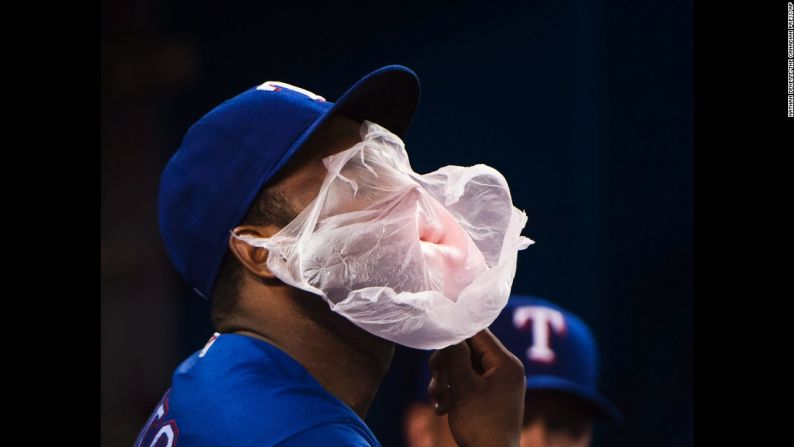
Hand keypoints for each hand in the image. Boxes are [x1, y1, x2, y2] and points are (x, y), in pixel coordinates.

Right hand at [428, 329, 525, 446]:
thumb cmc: (480, 424)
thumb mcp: (463, 387)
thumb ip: (456, 356)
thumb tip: (449, 331)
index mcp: (505, 363)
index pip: (478, 333)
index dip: (454, 334)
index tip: (434, 339)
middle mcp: (505, 369)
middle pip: (468, 350)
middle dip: (446, 364)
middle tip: (435, 381)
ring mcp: (498, 383)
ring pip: (464, 367)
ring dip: (446, 380)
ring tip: (436, 398)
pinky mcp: (490, 395)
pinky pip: (467, 382)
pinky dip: (453, 392)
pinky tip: (442, 408)